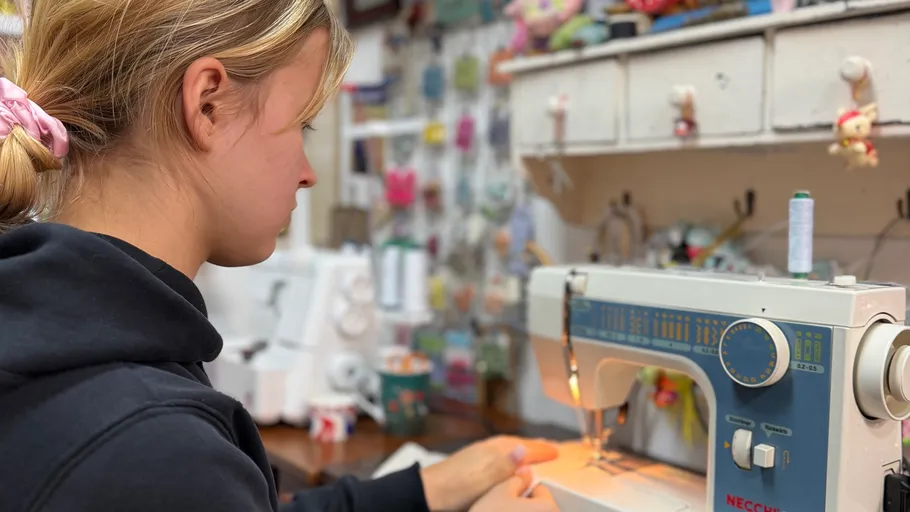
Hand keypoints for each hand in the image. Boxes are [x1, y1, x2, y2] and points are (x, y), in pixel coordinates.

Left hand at [420, 435, 557, 510]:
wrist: (426, 493)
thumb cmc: (455, 489)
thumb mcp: (483, 481)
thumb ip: (505, 466)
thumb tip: (525, 448)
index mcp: (494, 451)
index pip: (525, 448)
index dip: (542, 450)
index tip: (558, 452)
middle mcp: (487, 448)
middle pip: (516, 443)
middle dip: (534, 445)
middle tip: (550, 447)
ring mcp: (477, 453)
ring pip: (506, 447)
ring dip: (521, 448)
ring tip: (532, 452)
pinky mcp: (470, 461)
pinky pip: (498, 452)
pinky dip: (509, 454)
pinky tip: (506, 462)